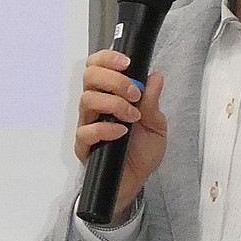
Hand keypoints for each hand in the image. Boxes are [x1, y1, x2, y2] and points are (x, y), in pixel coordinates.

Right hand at [74, 50, 166, 221]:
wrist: (136, 181)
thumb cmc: (141, 153)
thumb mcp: (156, 125)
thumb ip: (153, 102)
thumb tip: (155, 77)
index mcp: (111, 95)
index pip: (98, 66)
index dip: (108, 58)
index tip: (126, 62)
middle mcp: (96, 107)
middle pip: (89, 76)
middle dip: (114, 79)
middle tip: (134, 93)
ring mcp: (88, 125)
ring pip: (87, 100)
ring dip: (114, 103)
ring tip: (132, 116)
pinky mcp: (84, 146)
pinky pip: (86, 131)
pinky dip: (105, 128)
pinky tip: (121, 132)